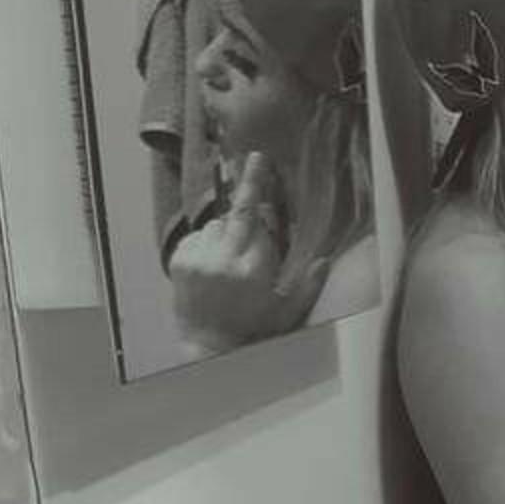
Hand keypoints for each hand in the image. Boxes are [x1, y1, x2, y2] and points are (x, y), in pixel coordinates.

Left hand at [170, 152, 327, 345]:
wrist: (207, 345)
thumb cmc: (251, 330)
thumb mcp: (287, 312)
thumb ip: (308, 287)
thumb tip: (324, 261)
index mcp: (253, 271)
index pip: (261, 225)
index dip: (265, 209)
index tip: (263, 166)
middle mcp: (225, 261)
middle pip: (239, 212)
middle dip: (250, 184)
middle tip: (256, 158)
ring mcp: (199, 259)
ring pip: (217, 223)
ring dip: (227, 231)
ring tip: (231, 257)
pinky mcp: (180, 260)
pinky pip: (197, 235)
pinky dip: (207, 241)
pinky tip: (213, 262)